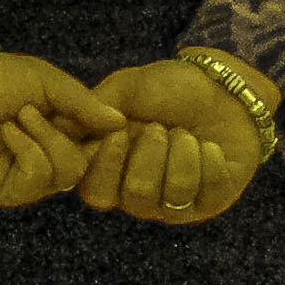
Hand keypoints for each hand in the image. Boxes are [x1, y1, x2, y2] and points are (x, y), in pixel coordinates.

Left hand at [0, 52, 128, 208]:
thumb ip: (86, 105)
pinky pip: (38, 178)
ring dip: (47, 139)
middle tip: (47, 112)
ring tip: (21, 118)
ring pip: (68, 172)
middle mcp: (50, 156)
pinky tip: (9, 133)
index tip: (115, 121)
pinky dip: (29, 150)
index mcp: (62, 130)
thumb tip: (121, 123)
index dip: (109, 136)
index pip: (99, 144)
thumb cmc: (0, 81)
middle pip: (89, 163)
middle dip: (70, 134)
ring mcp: (30, 177)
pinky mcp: (9, 191)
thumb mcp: (51, 83)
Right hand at [76, 56, 274, 225]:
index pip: (95, 190)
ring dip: (182, 156)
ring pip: (172, 198)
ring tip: (187, 133)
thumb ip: (95, 108)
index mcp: (115, 169)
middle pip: (135, 196)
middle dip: (150, 156)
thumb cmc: (170, 87)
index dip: (107, 166)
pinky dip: (210, 163)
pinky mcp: (212, 199)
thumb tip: (62, 128)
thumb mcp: (127, 88)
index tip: (120, 133)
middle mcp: (142, 192)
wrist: (223, 83)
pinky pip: (208, 194)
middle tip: (159, 127)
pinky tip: (211, 146)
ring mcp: (177, 200)